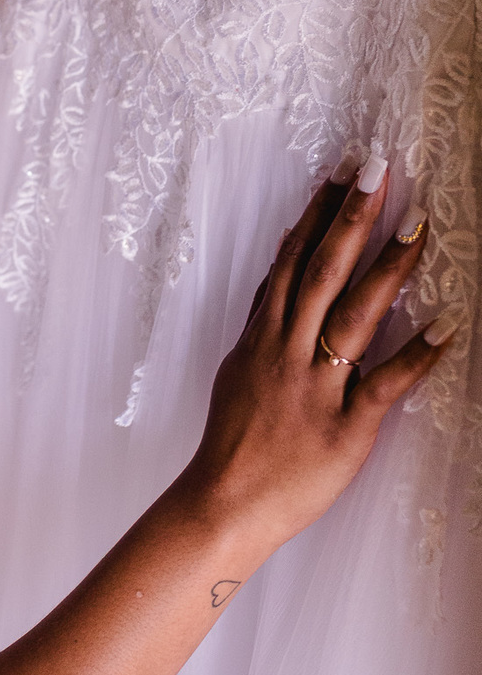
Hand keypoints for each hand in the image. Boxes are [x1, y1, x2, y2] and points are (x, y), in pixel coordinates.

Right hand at [181, 165, 454, 551]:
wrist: (225, 503)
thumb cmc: (235, 441)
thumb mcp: (238, 368)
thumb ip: (264, 322)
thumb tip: (281, 272)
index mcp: (264, 337)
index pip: (293, 261)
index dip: (318, 215)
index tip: (343, 174)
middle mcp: (289, 351)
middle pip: (322, 272)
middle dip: (352, 219)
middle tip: (379, 171)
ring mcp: (317, 387)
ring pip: (353, 315)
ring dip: (387, 268)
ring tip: (418, 227)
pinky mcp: (345, 427)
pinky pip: (385, 386)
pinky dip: (417, 355)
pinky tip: (449, 325)